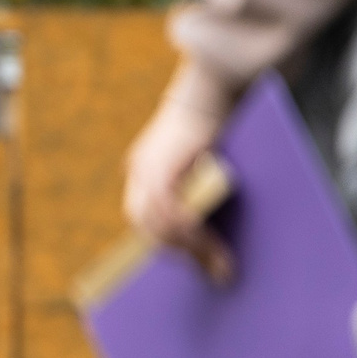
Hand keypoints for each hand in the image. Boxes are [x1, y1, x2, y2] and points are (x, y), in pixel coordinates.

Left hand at [125, 64, 235, 284]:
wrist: (213, 89)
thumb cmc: (217, 120)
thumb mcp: (203, 158)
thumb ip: (197, 184)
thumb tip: (214, 221)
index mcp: (144, 168)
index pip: (142, 216)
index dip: (162, 240)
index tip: (188, 260)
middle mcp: (138, 169)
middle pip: (144, 224)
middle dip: (175, 250)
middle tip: (207, 268)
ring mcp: (145, 169)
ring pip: (155, 223)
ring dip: (187, 247)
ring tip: (217, 261)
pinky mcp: (159, 170)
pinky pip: (169, 213)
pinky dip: (190, 232)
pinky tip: (209, 243)